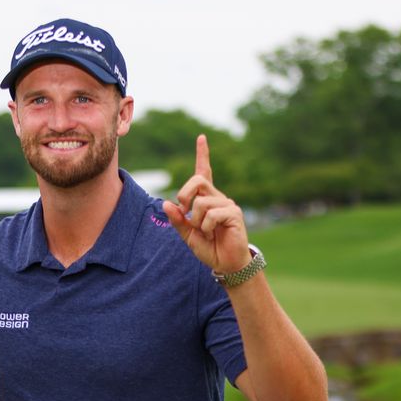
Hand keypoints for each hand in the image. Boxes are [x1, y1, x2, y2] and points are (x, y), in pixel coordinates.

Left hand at [161, 135, 251, 274]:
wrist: (225, 263)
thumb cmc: (208, 247)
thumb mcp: (187, 234)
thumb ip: (177, 219)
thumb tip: (166, 203)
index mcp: (207, 199)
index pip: (204, 172)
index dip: (202, 155)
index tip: (201, 138)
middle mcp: (218, 197)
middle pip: (197, 181)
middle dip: (184, 195)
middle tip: (185, 212)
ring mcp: (227, 204)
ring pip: (201, 202)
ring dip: (196, 221)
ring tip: (205, 232)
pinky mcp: (234, 214)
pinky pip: (211, 214)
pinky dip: (205, 227)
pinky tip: (212, 235)